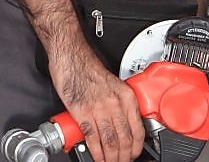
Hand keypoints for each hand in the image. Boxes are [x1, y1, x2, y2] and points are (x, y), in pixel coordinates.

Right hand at [50, 47, 143, 161]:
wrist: (70, 55)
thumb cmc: (88, 67)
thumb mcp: (114, 84)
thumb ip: (119, 104)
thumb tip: (121, 124)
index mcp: (126, 95)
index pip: (137, 129)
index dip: (136, 148)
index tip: (133, 155)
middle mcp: (115, 102)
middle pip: (124, 139)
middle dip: (123, 157)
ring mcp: (98, 108)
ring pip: (110, 141)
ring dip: (111, 158)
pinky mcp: (82, 111)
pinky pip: (92, 137)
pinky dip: (96, 152)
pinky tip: (97, 157)